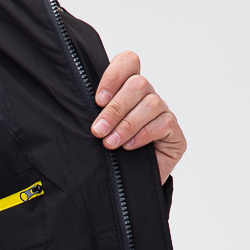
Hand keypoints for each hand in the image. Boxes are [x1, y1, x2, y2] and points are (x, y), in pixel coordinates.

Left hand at [90, 51, 186, 184]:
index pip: (128, 62)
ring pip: (151, 104)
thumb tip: (75, 104)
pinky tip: (129, 147)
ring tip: (110, 143)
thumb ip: (90, 113)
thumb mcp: (95, 131)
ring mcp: (163, 114)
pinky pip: (163, 123)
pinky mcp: (174, 133)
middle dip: (115, 109)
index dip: (114, 75)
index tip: (98, 100)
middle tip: (98, 130)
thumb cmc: (107, 155)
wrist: (123, 188)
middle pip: (138, 84)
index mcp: (126, 89)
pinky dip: (143, 135)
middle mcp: (146, 97)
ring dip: (127, 124)